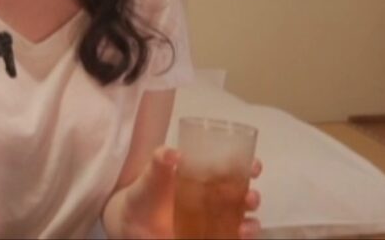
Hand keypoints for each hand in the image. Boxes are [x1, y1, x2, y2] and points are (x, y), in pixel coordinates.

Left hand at [119, 146, 263, 238]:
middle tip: (250, 198)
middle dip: (253, 197)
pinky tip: (237, 236)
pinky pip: (230, 239)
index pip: (235, 169)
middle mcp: (214, 199)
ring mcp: (212, 221)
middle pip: (244, 197)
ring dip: (251, 223)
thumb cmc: (145, 193)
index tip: (254, 167)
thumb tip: (172, 153)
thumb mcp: (151, 174)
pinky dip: (239, 238)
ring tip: (245, 226)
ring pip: (243, 222)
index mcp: (206, 178)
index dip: (249, 167)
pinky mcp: (208, 237)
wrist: (130, 222)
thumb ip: (160, 161)